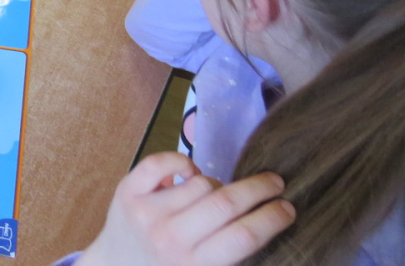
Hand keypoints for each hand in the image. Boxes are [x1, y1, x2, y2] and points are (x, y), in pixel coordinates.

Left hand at [77, 152, 294, 265]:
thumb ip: (228, 254)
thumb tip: (264, 223)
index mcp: (195, 265)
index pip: (243, 236)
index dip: (271, 218)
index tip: (288, 207)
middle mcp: (170, 238)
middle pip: (225, 204)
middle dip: (259, 190)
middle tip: (276, 183)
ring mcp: (147, 212)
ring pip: (200, 183)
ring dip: (215, 184)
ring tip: (214, 195)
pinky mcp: (128, 191)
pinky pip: (161, 162)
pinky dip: (182, 161)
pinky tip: (189, 172)